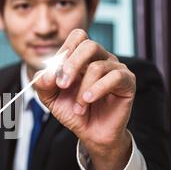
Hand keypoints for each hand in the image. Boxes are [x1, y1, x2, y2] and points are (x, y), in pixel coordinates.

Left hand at [34, 29, 135, 169]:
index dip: (64, 52)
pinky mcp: (127, 81)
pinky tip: (88, 101)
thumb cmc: (73, 111)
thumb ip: (42, 83)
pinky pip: (114, 77)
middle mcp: (101, 58)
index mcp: (82, 57)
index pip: (77, 37)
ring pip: (97, 67)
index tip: (55, 75)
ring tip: (78, 107)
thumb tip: (47, 73)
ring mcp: (116, 68)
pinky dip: (97, 90)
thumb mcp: (50, 97)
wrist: (91, 132)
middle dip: (71, 65)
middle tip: (62, 85)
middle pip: (89, 45)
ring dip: (82, 90)